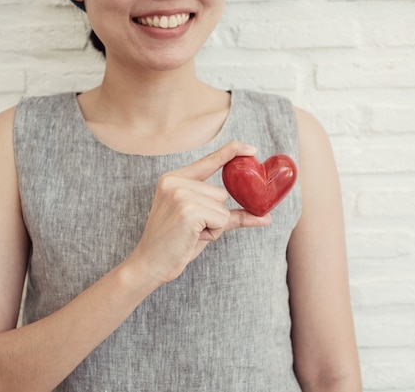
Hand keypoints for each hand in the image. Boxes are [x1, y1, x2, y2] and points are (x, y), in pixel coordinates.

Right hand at [129, 141, 272, 284]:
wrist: (150, 264)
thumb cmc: (175, 244)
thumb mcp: (201, 223)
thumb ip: (229, 214)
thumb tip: (265, 217)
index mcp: (173, 178)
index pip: (208, 160)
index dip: (231, 152)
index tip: (252, 148)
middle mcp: (175, 181)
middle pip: (221, 193)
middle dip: (214, 215)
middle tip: (190, 229)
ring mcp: (181, 194)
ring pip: (222, 207)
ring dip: (214, 225)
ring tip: (189, 233)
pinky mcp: (188, 210)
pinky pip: (221, 219)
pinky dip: (213, 232)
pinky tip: (192, 237)